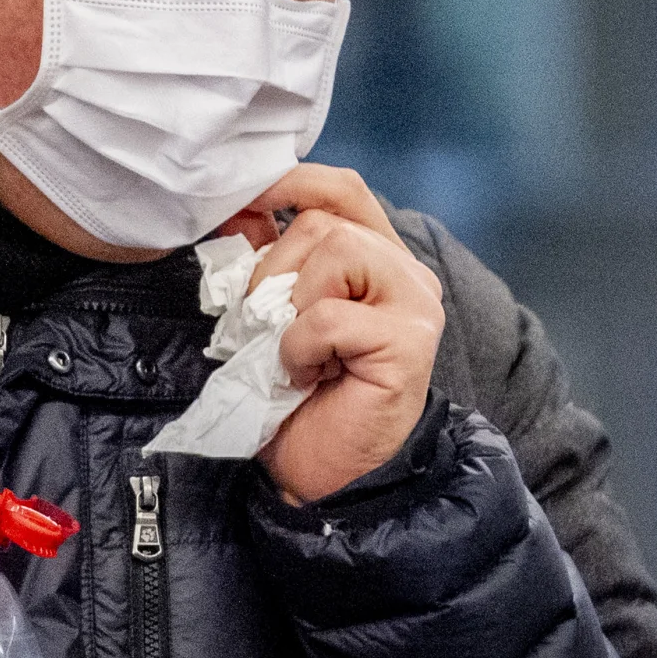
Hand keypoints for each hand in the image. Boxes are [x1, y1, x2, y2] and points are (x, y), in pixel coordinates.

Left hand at [225, 164, 442, 506]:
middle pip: (325, 222)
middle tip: (264, 326)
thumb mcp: (274, 316)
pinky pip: (330, 314)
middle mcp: (405, 272)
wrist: (325, 475)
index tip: (243, 200)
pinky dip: (300, 346)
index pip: (342, 189)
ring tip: (293, 351)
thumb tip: (242, 210)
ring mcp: (415, 303)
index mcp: (376, 259)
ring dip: (290, 306)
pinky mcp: (410, 340)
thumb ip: (272, 261)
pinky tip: (309, 375)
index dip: (292, 182)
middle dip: (272, 269)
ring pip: (334, 250)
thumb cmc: (301, 399)